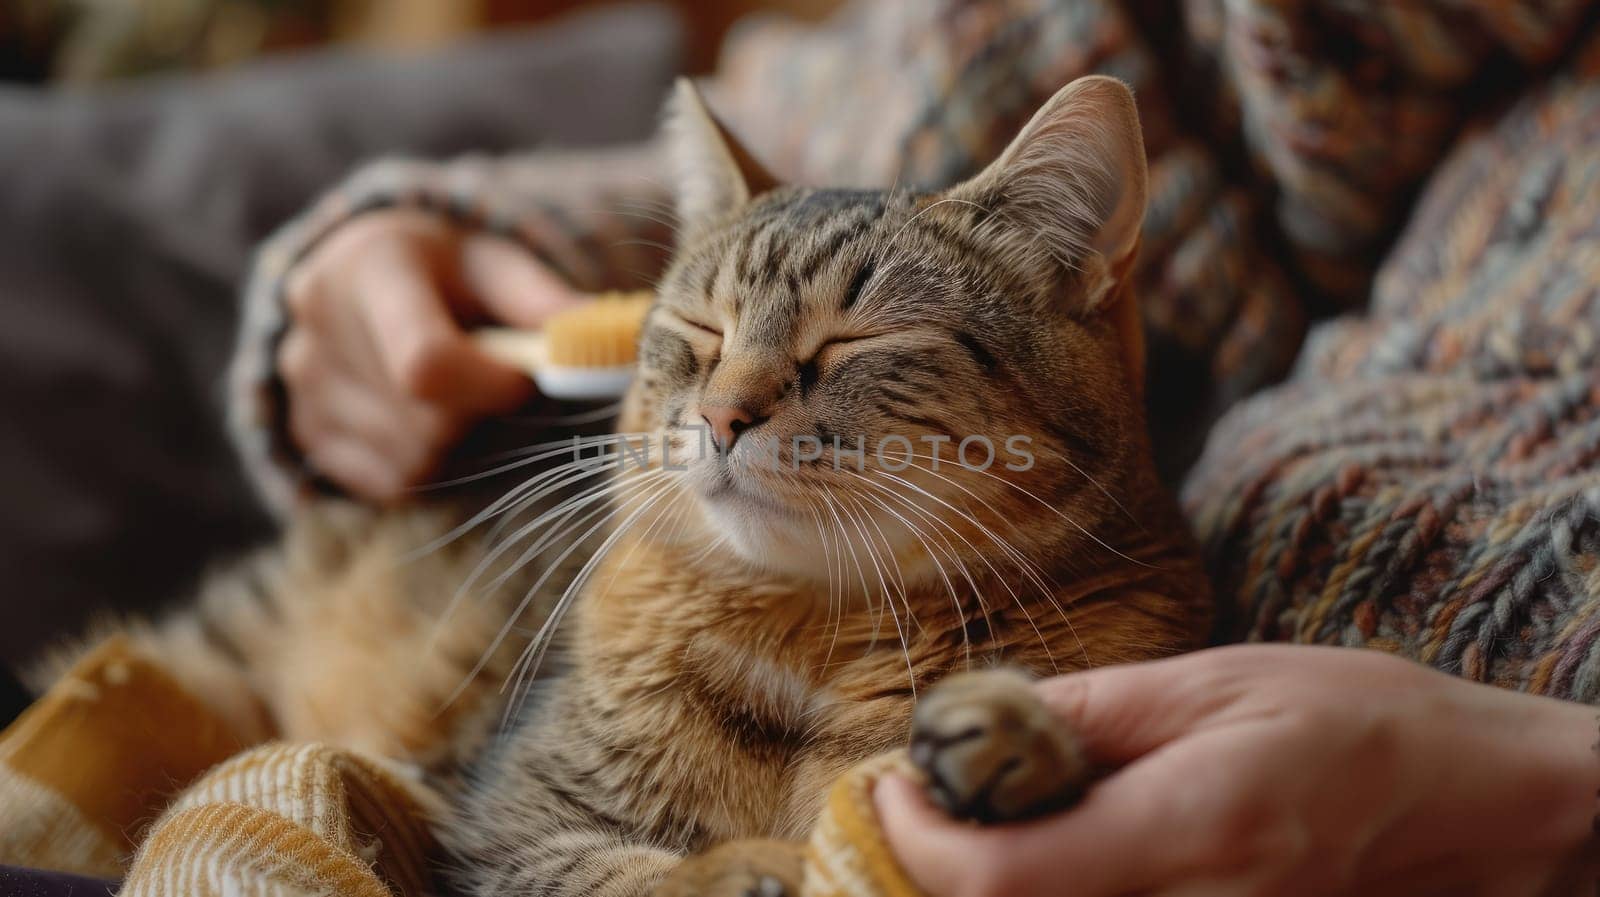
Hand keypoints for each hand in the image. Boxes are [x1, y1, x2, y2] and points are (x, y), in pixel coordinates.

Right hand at [279, 209, 584, 500]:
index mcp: (370, 264)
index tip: (522, 378)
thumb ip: (540, 300)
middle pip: (424, 421)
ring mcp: (301, 381)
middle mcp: (318, 321)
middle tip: (491, 383)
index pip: (426, 363)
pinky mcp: (303, 430)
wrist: (363, 277)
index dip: (491, 387)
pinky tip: (426, 419)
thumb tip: (596, 339)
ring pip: (410, 459)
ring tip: (457, 396)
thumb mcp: (494, 265)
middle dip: (478, 414)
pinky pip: (385, 484)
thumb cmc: (446, 272)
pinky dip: (423, 464)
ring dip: (456, 442)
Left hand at [876, 645, 1599, 896]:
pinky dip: (1052, 891)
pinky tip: (1050, 848)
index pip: (1007, 877)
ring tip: (980, 816)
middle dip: (940, 868)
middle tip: (919, 801)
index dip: (922, 840)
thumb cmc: (1355, 722)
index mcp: (1196, 828)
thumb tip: (972, 725)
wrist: (1470, 805)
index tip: (892, 786)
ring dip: (991, 882)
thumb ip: (1086, 713)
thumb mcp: (1214, 680)